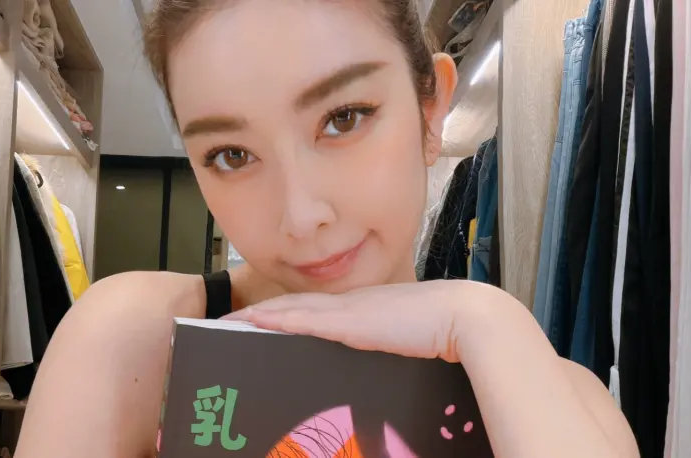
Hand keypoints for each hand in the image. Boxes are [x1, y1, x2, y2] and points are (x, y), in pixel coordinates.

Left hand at [222, 279, 511, 362]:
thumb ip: (387, 343)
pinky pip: (302, 319)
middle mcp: (348, 304)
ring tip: (228, 323)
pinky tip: (252, 322)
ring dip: (258, 315)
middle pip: (292, 305)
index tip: (257, 323)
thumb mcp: (407, 337)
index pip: (312, 309)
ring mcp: (347, 310)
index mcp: (361, 308)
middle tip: (227, 323)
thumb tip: (381, 356)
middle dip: (258, 313)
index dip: (282, 313)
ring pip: (290, 309)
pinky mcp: (349, 321)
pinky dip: (275, 319)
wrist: (463, 315)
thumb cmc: (442, 330)